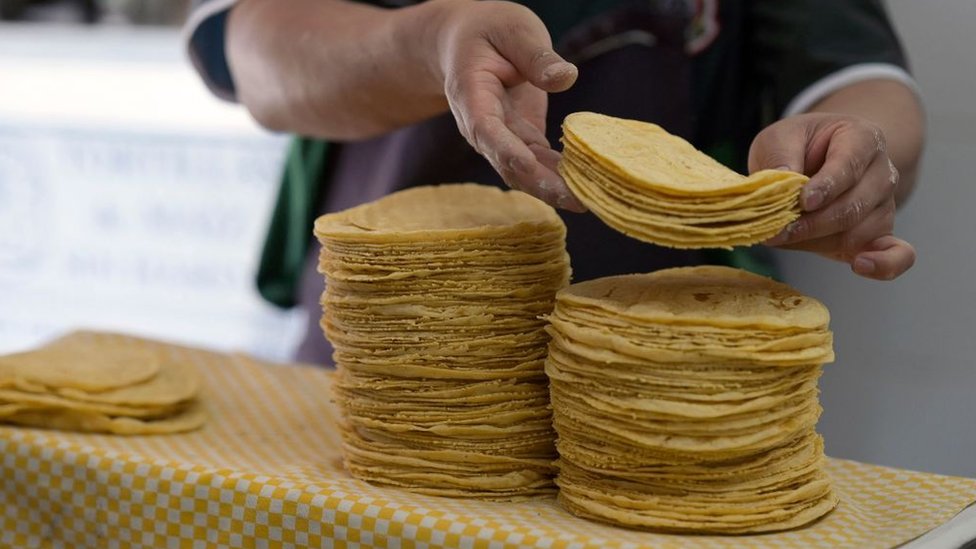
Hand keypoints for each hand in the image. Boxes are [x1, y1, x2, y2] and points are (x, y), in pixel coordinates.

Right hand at [430, 1, 584, 210]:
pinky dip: (562, 176)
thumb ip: (536, 55)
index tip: (528, 167)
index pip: (485, 129)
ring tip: (590, 201)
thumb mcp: (513, 29)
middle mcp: (481, 127)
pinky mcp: (522, 142)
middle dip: (540, 184)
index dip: (506, 151)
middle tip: (576, 199)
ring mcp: (501, 139)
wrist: (469, 44)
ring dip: (554, 189)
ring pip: (525, 172)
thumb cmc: (489, 31)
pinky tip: (588, 185)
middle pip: (507, 162)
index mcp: (471, 95)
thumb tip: (566, 78)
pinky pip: (540, 165)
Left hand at [748, 113, 915, 279]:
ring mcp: (884, 205)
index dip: (826, 186)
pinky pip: (897, 253)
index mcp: (863, 138)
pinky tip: (860, 266)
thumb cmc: (798, 147)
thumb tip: (783, 181)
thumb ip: (780, 155)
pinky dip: (884, 265)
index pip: (849, 165)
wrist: (817, 158)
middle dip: (811, 224)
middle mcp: (882, 172)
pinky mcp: (880, 233)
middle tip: (774, 231)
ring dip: (817, 241)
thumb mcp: (780, 138)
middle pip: (852, 206)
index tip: (802, 202)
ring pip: (857, 233)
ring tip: (784, 238)